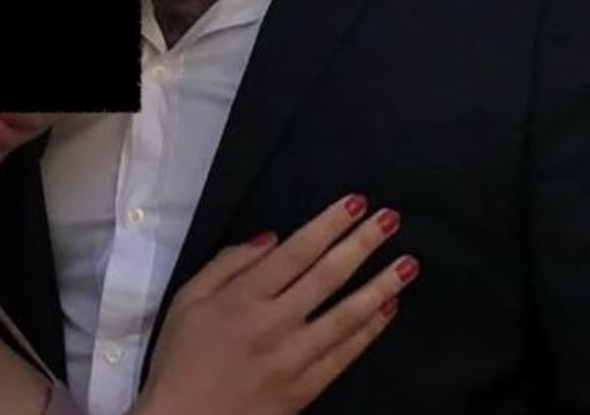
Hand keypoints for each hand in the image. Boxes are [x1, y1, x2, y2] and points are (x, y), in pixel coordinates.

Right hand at [135, 195, 418, 414]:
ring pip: (347, 315)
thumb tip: (272, 238)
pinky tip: (389, 307)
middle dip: (362, 244)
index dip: (328, 225)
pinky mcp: (307, 387)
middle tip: (391, 219)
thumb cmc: (182, 357)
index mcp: (242, 298)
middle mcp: (273, 324)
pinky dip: (371, 329)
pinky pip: (346, 353)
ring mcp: (294, 358)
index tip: (356, 202)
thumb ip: (227, 264)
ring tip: (408, 264)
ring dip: (380, 286)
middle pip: (327, 277)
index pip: (296, 252)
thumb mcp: (187, 299)